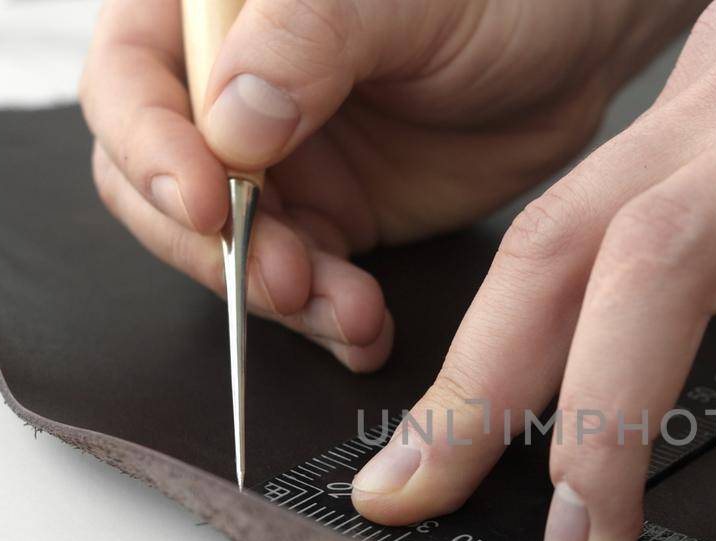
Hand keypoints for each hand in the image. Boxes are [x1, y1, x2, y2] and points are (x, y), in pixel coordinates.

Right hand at [79, 0, 699, 369]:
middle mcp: (229, 87)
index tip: (207, 202)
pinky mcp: (330, 219)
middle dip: (213, 245)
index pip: (132, 79)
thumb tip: (229, 124)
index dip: (151, 147)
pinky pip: (297, 283)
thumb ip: (308, 41)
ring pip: (225, 247)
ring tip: (348, 313)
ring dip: (275, 294)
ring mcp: (277, 161)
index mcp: (221, 10)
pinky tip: (365, 332)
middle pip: (157, 181)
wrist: (583, 46)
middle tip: (281, 279)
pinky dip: (324, 317)